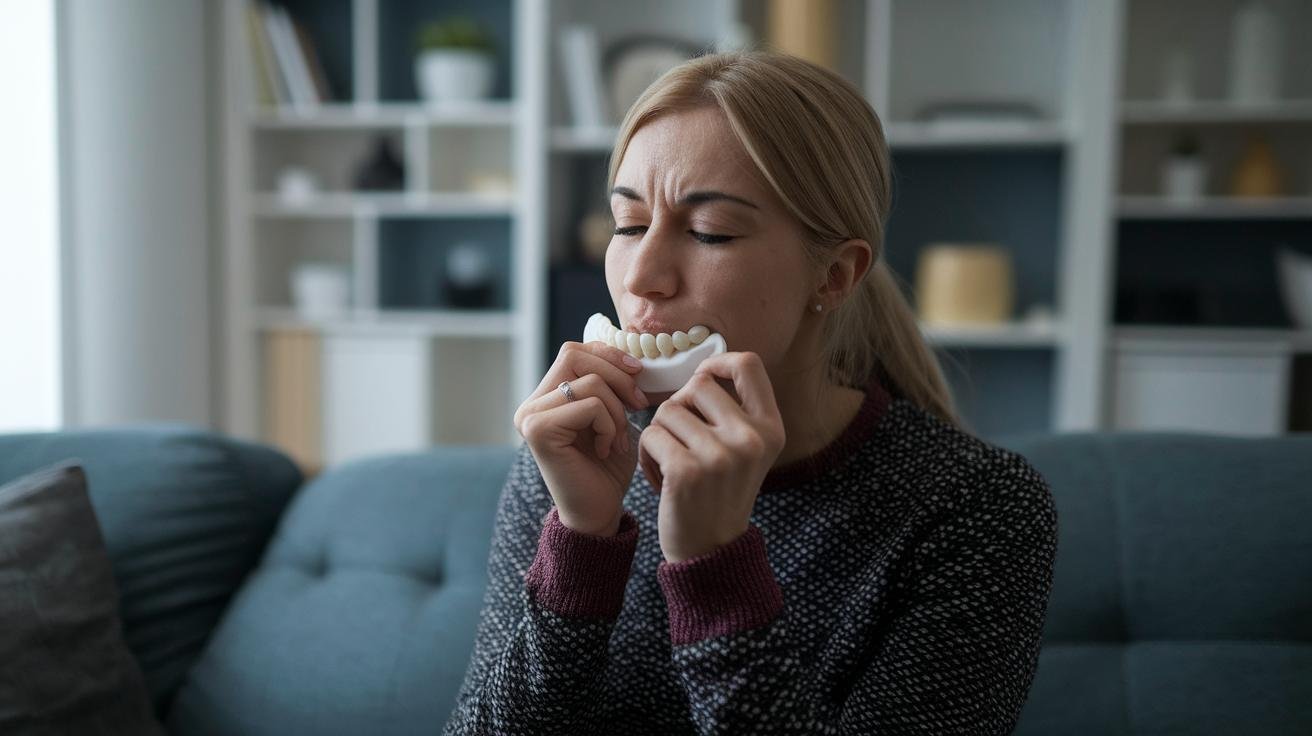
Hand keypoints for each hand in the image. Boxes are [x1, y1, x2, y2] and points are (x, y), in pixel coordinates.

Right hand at [514, 341, 648, 535]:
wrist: (599, 512)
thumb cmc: (608, 467)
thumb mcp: (611, 414)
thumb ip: (607, 382)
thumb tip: (625, 350)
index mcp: (544, 397)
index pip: (574, 351)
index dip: (609, 354)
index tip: (638, 373)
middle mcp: (530, 404)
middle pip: (575, 355)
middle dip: (617, 376)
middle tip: (638, 404)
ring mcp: (529, 417)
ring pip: (588, 381)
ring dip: (616, 408)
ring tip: (618, 437)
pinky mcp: (538, 430)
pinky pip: (589, 404)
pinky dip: (609, 424)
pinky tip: (608, 449)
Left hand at [637, 352, 785, 562]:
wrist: (710, 551)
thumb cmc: (719, 494)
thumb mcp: (746, 451)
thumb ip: (734, 411)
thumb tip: (704, 370)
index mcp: (770, 429)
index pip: (748, 364)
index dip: (719, 362)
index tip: (703, 378)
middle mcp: (751, 439)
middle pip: (697, 385)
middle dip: (679, 406)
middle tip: (681, 438)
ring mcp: (720, 456)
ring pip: (667, 410)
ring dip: (660, 434)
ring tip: (671, 463)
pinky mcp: (686, 471)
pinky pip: (650, 435)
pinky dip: (646, 454)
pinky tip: (659, 478)